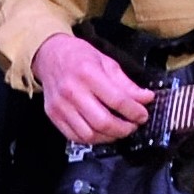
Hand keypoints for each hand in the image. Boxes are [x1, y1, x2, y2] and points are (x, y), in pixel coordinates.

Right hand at [35, 32, 154, 146]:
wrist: (48, 55)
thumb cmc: (78, 56)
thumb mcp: (106, 62)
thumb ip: (126, 83)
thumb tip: (145, 98)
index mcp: (88, 73)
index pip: (117, 100)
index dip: (135, 111)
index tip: (142, 114)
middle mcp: (72, 91)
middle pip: (103, 122)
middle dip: (124, 129)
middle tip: (133, 125)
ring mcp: (61, 106)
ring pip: (89, 134)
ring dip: (109, 137)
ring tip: (118, 129)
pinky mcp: (53, 115)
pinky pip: (75, 137)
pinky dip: (92, 139)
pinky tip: (101, 132)